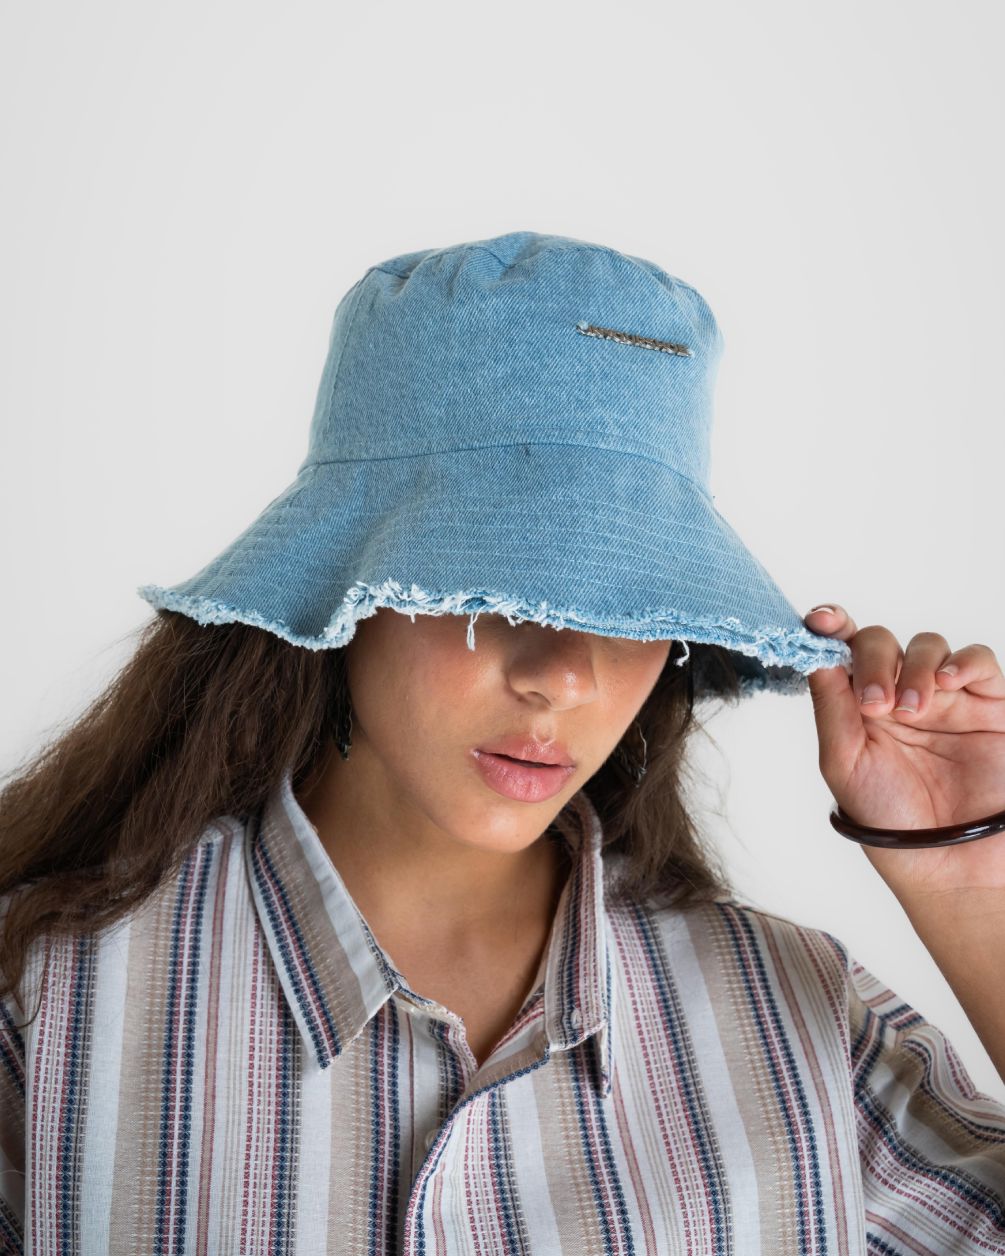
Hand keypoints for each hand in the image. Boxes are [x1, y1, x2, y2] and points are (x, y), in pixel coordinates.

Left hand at [803, 605, 1004, 905]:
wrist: (948, 863)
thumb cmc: (891, 820)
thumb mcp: (844, 764)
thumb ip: (831, 708)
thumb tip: (817, 655)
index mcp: (857, 706)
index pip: (841, 652)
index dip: (831, 628)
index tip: (820, 621)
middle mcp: (898, 695)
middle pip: (880, 642)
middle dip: (872, 661)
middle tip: (875, 703)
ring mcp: (944, 698)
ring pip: (927, 646)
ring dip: (913, 668)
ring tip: (912, 712)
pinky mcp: (988, 705)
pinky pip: (978, 662)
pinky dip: (962, 662)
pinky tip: (947, 684)